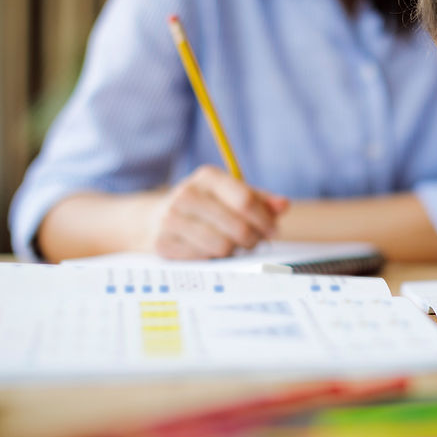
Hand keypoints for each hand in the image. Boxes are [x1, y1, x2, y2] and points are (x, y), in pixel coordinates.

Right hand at [146, 165, 289, 258]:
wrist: (152, 221)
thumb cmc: (204, 208)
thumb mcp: (229, 195)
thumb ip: (259, 199)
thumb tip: (283, 205)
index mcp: (207, 177)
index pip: (245, 200)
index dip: (265, 219)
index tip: (272, 230)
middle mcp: (186, 194)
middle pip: (238, 226)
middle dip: (253, 238)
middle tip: (253, 242)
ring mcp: (171, 219)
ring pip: (223, 246)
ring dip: (234, 251)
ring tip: (232, 246)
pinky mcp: (163, 243)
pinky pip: (204, 259)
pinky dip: (213, 259)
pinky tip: (211, 252)